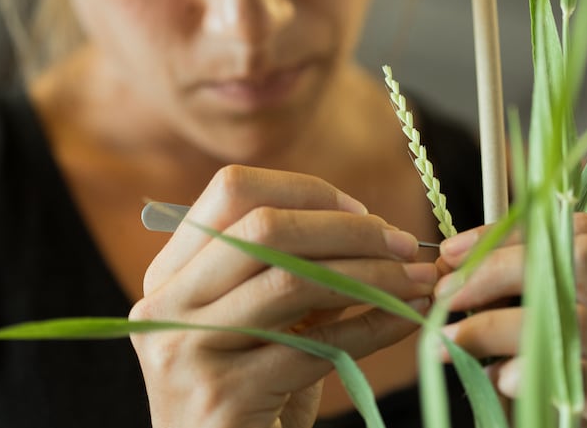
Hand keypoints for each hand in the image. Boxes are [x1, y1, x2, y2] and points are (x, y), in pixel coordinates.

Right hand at [130, 165, 435, 427]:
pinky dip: (374, 327)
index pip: (233, 191)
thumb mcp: (264, 323)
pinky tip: (409, 320)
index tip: (361, 211)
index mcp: (171, 272)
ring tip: (420, 280)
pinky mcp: (222, 395)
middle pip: (264, 230)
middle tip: (404, 244)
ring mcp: (186, 349)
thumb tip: (373, 232)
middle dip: (349, 230)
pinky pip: (317, 347)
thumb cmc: (251, 392)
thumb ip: (297, 274)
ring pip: (293, 282)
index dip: (304, 191)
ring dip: (373, 275)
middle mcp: (166, 304)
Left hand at [437, 212, 586, 427]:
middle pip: (577, 260)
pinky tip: (500, 377)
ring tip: (448, 340)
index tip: (454, 254)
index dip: (509, 236)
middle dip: (495, 271)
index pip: (582, 231)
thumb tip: (471, 275)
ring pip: (574, 320)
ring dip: (494, 326)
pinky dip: (537, 372)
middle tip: (445, 295)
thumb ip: (556, 297)